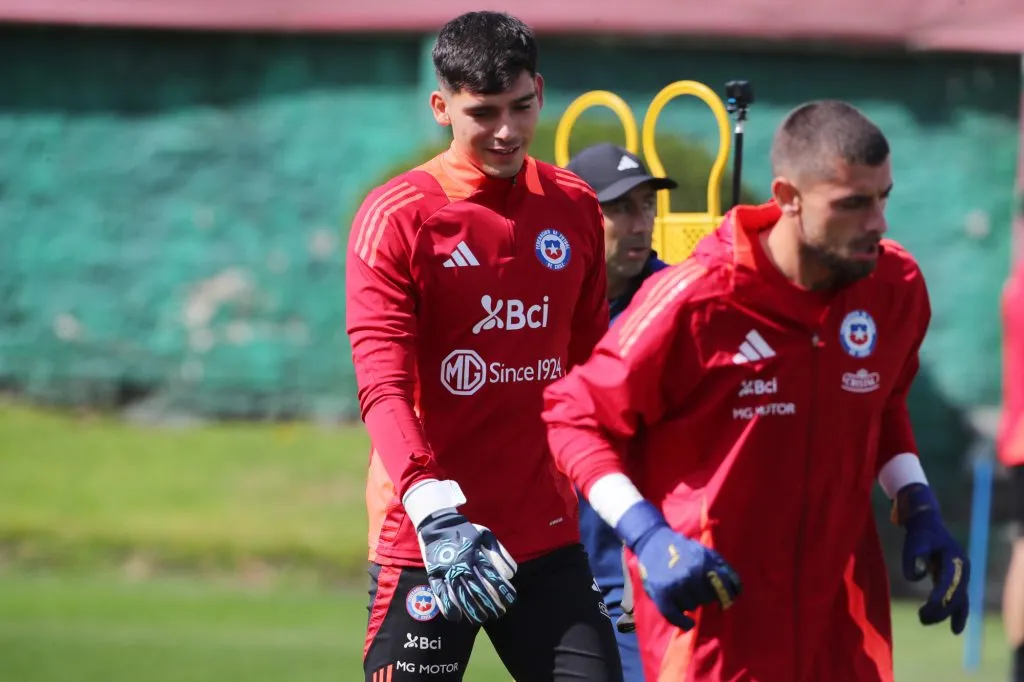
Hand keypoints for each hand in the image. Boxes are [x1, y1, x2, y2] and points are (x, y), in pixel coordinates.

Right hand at [416, 509, 517, 624]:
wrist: (437, 522)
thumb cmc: (465, 531)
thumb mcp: (486, 536)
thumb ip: (500, 554)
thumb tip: (511, 574)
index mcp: (476, 555)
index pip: (493, 577)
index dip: (503, 591)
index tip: (510, 601)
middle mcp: (463, 565)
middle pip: (479, 590)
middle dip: (490, 604)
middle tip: (498, 614)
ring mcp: (447, 571)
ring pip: (461, 595)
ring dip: (472, 610)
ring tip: (481, 619)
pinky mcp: (434, 574)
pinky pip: (440, 594)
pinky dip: (448, 607)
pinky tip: (456, 617)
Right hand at [617, 501, 740, 630]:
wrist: (652, 541)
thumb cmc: (683, 548)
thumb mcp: (706, 552)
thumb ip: (723, 568)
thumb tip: (737, 590)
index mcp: (703, 563)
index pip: (724, 588)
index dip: (728, 597)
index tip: (726, 602)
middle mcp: (690, 575)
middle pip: (708, 599)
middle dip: (706, 596)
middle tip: (699, 590)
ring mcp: (675, 586)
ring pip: (693, 606)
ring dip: (692, 603)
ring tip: (686, 593)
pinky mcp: (661, 594)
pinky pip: (675, 616)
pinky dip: (683, 623)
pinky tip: (689, 623)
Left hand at [895, 483, 969, 633]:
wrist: (927, 522)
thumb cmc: (920, 532)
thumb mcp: (914, 541)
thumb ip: (912, 558)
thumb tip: (917, 576)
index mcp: (954, 558)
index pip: (948, 581)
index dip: (940, 596)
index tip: (929, 606)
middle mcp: (962, 569)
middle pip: (955, 595)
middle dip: (941, 609)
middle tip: (922, 618)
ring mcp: (961, 575)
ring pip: (959, 600)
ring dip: (945, 614)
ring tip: (924, 621)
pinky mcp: (954, 580)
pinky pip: (959, 600)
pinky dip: (957, 614)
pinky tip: (954, 629)